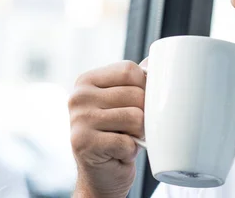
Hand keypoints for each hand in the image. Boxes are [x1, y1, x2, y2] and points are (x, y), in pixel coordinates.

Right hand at [68, 60, 146, 197]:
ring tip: (126, 138)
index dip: (145, 87)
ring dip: (139, 133)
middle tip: (131, 127)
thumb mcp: (124, 102)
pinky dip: (130, 150)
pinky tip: (118, 152)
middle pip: (135, 94)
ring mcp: (78, 120)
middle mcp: (78, 97)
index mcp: (87, 81)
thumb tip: (157, 59)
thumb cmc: (117, 134)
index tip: (139, 103)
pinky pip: (128, 141)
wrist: (102, 175)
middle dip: (143, 114)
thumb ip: (136, 80)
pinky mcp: (84, 144)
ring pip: (135, 117)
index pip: (130, 70)